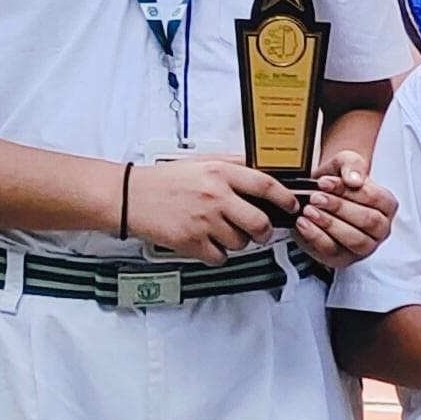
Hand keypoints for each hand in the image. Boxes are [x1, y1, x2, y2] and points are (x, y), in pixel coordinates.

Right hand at [125, 157, 290, 262]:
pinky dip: (217, 253)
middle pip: (260, 223)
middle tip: (259, 231)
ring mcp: (203, 221)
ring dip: (236, 241)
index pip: (267, 186)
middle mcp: (215, 196)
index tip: (292, 206)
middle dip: (264, 231)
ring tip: (219, 230)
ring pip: (241, 243)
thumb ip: (234, 165)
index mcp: (220, 173)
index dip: (286, 199)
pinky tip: (206, 241)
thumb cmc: (165, 180)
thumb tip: (266, 169)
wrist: (129, 196)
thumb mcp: (202, 163)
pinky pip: (220, 257)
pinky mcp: (191, 242)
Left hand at [290, 148, 396, 268]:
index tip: (325, 183)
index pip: (376, 199)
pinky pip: (332, 250)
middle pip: (368, 220)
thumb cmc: (337, 182)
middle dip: (339, 208)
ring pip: (354, 239)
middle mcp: (380, 228)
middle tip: (316, 197)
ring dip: (329, 224)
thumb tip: (355, 180)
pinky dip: (316, 236)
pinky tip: (304, 223)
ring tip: (309, 210)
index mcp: (386, 205)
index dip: (350, 191)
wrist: (319, 194)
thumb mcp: (344, 162)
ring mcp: (364, 246)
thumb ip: (352, 164)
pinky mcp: (343, 257)